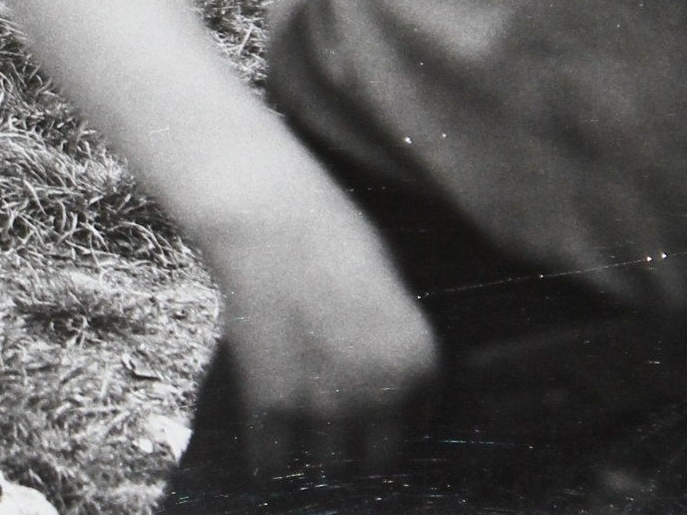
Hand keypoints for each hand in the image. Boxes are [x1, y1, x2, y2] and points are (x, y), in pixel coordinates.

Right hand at [210, 189, 440, 478]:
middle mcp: (381, 396)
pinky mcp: (270, 405)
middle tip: (341, 441)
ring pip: (329, 470)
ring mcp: (324, 406)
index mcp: (420, 365)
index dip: (394, 428)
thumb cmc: (331, 231)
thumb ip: (394, 344)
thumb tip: (385, 379)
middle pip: (377, 464)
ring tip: (306, 448)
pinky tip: (271, 458)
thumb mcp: (390, 286)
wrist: (266, 215)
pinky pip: (275, 461)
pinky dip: (272, 463)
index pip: (418, 430)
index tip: (376, 428)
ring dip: (318, 461)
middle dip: (361, 454)